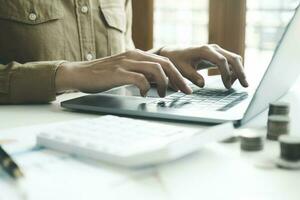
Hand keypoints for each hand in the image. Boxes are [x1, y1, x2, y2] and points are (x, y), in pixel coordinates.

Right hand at [55, 49, 191, 96]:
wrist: (79, 73)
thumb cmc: (103, 75)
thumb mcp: (125, 71)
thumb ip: (141, 73)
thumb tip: (158, 84)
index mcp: (137, 55)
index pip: (165, 61)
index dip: (178, 74)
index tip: (185, 87)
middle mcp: (134, 56)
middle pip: (165, 64)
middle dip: (178, 79)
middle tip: (185, 91)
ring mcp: (126, 63)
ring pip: (155, 69)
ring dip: (164, 83)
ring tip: (164, 94)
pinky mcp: (117, 73)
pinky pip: (139, 78)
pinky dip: (146, 87)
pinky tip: (144, 94)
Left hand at [160, 44, 248, 88]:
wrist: (174, 52)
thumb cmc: (177, 61)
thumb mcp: (182, 70)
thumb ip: (192, 76)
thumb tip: (203, 84)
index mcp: (204, 51)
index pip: (221, 60)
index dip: (226, 74)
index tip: (226, 86)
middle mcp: (213, 48)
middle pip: (233, 58)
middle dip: (240, 72)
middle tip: (245, 85)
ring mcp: (216, 50)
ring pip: (234, 59)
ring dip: (238, 71)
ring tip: (235, 85)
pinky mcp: (217, 54)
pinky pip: (230, 61)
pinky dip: (233, 70)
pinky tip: (229, 81)